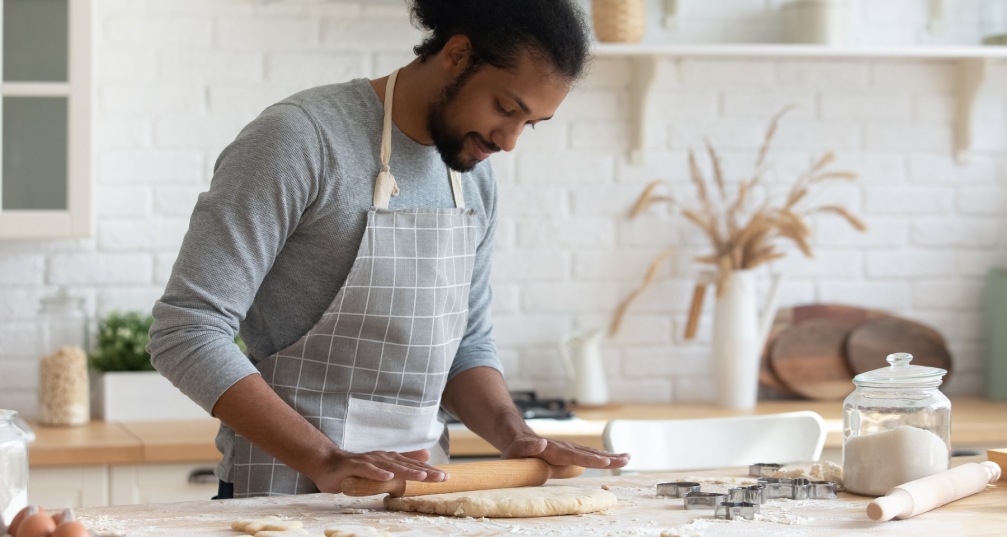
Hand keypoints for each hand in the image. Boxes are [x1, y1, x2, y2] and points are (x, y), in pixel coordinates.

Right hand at [311, 448, 448, 492]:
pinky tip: (388, 477)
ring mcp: (368, 461)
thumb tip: (426, 454)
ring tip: (422, 475)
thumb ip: (403, 460)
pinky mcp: (354, 466)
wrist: (327, 463)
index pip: (413, 465)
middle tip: (442, 477)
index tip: (446, 476)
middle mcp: (382, 458)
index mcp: (389, 459)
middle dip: (425, 471)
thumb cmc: (355, 467)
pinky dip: (378, 473)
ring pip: (390, 466)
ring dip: (406, 471)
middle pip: (407, 465)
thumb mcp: (382, 465)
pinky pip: (367, 470)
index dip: (430, 470)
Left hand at [501, 435, 629, 469]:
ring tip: (628, 458)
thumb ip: (527, 448)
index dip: (589, 459)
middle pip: (588, 453)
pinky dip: (605, 457)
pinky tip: (617, 458)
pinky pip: (590, 454)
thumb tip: (541, 443)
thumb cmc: (516, 449)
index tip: (603, 461)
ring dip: (610, 456)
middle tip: (625, 460)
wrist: (518, 437)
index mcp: (552, 450)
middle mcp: (564, 447)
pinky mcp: (572, 452)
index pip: (573, 456)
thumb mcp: (515, 450)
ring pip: (592, 452)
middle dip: (607, 458)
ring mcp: (569, 448)